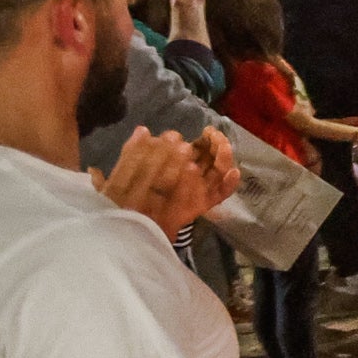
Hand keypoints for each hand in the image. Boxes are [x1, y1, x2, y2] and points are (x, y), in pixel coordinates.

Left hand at [92, 126, 241, 233]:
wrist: (131, 228)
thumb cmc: (125, 200)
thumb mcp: (123, 173)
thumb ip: (131, 153)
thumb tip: (142, 129)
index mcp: (172, 163)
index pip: (191, 146)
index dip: (203, 137)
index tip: (204, 130)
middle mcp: (189, 173)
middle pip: (209, 155)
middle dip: (214, 144)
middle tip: (214, 136)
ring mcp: (197, 188)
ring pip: (217, 170)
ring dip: (223, 157)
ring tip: (222, 147)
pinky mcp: (202, 203)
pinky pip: (220, 194)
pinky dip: (229, 185)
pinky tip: (234, 173)